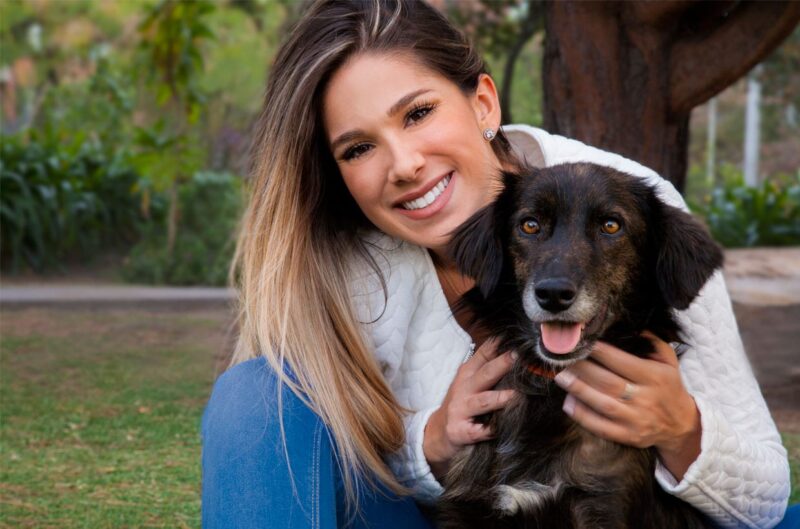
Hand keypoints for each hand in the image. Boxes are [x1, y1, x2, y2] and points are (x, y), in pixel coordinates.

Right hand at [423, 338, 516, 477]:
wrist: (437, 432)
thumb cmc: (461, 403)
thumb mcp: (469, 381)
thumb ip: (488, 367)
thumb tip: (516, 351)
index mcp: (468, 373)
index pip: (484, 353)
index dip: (499, 344)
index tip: (517, 338)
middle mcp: (463, 388)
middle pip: (485, 374)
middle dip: (501, 364)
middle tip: (517, 356)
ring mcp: (460, 409)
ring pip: (483, 401)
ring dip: (500, 398)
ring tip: (516, 395)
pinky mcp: (459, 431)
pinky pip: (479, 431)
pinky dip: (491, 430)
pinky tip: (502, 428)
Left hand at [553, 332, 700, 480]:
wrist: (682, 425)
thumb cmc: (669, 387)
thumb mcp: (669, 361)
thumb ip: (653, 342)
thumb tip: (633, 328)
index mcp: (655, 377)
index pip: (623, 362)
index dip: (601, 352)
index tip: (583, 343)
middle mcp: (645, 399)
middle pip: (609, 383)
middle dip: (583, 370)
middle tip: (564, 360)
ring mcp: (636, 420)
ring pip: (603, 404)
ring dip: (579, 390)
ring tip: (561, 377)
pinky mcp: (629, 436)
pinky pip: (602, 428)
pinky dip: (583, 416)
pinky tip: (568, 404)